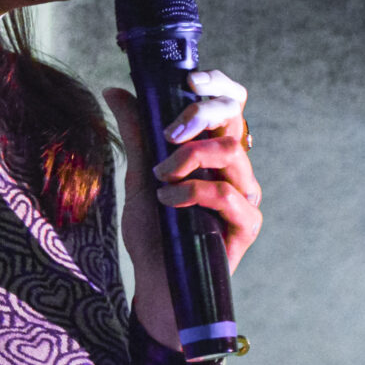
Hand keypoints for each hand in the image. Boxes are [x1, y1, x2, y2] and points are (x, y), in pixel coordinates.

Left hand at [102, 72, 264, 336]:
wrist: (156, 286)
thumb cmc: (152, 234)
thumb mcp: (138, 176)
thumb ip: (136, 133)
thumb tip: (115, 90)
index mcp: (213, 152)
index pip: (231, 104)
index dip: (218, 85)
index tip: (189, 78)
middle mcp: (234, 169)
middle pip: (235, 119)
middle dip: (199, 114)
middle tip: (169, 132)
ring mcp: (244, 195)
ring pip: (232, 151)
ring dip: (190, 157)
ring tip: (160, 177)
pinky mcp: (248, 224)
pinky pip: (228, 194)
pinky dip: (193, 191)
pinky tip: (168, 201)